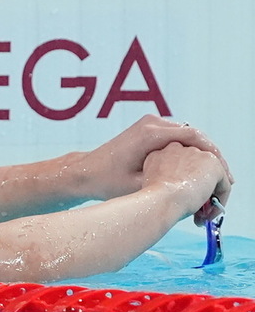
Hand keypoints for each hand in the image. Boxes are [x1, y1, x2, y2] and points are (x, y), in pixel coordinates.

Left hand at [80, 114, 233, 200]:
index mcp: (150, 134)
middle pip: (194, 135)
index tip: (225, 173)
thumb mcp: (139, 186)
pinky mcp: (148, 130)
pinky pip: (177, 138)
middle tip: (226, 180)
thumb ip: (167, 181)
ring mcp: (149, 124)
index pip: (193, 136)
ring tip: (215, 178)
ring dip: (202, 155)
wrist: (86, 172)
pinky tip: (198, 171)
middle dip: (212, 157)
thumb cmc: (107, 181)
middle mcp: (151, 123)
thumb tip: (196, 187)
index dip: (214, 154)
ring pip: (187, 137)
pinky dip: (189, 152)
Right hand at [143, 142, 230, 225]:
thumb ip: (165, 182)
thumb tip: (178, 192)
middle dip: (198, 189)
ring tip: (203, 214)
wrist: (161, 199)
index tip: (184, 197)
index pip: (179, 165)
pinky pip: (223, 185)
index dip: (184, 183)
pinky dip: (220, 200)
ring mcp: (197, 155)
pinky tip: (210, 213)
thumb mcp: (152, 185)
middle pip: (196, 169)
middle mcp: (178, 149)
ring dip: (210, 197)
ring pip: (210, 177)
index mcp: (160, 154)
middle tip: (196, 208)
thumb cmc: (153, 198)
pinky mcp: (213, 165)